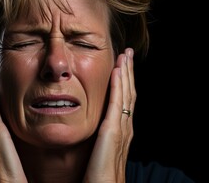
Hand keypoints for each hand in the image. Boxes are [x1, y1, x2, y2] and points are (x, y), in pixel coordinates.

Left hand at [84, 48, 135, 182]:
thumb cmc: (98, 175)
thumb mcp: (100, 151)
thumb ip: (100, 137)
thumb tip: (95, 128)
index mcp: (120, 131)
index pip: (124, 100)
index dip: (124, 82)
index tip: (122, 66)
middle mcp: (124, 127)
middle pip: (128, 94)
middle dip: (128, 73)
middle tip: (127, 54)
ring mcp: (121, 129)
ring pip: (126, 94)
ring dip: (126, 74)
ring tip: (125, 56)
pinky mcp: (113, 132)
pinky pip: (117, 103)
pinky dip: (119, 86)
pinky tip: (118, 71)